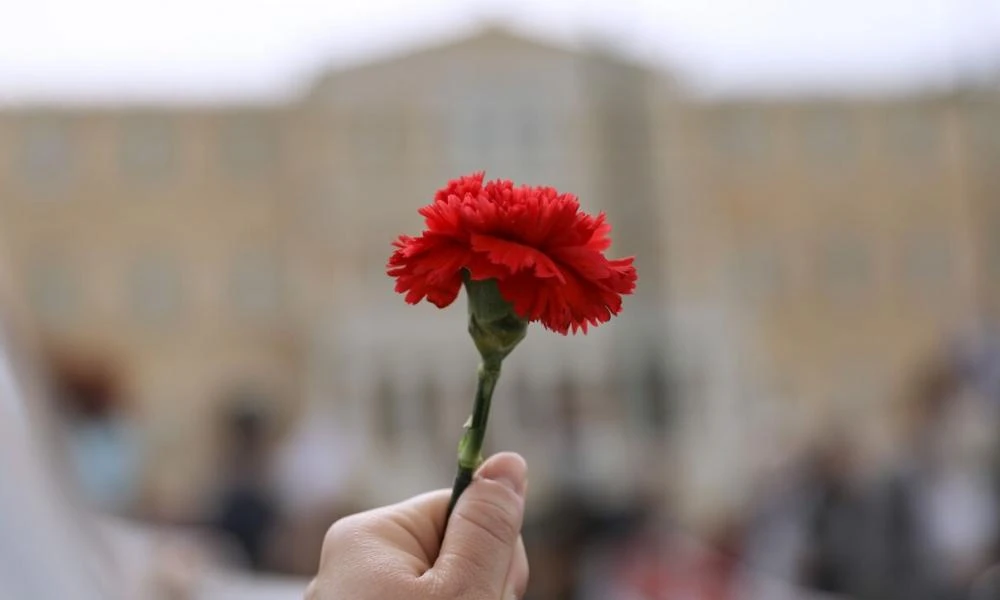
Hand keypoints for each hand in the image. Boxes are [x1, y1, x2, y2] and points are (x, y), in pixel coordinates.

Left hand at [307, 452, 528, 599]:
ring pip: (437, 585)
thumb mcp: (462, 590)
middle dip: (474, 581)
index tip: (492, 584)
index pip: (458, 509)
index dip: (488, 547)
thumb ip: (487, 528)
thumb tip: (509, 463)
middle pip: (449, 551)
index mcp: (366, 536)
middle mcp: (348, 564)